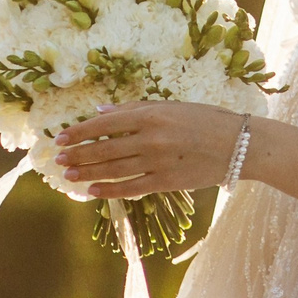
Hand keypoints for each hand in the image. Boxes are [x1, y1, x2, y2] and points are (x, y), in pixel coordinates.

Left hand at [53, 101, 247, 198]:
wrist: (239, 144)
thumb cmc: (205, 120)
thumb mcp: (171, 106)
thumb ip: (134, 110)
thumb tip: (100, 112)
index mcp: (151, 114)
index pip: (104, 123)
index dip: (80, 132)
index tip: (61, 138)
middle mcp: (151, 137)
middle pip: (104, 148)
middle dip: (78, 155)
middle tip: (58, 160)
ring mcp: (158, 161)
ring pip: (114, 169)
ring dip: (88, 173)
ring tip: (69, 176)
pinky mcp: (167, 182)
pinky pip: (131, 188)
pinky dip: (110, 190)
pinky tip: (93, 191)